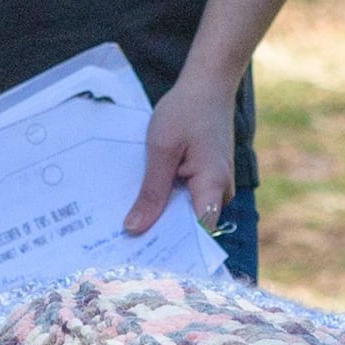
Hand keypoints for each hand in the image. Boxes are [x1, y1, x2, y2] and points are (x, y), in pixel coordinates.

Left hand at [126, 68, 238, 237]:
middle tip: (123, 247)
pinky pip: (188, 200)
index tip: (143, 260)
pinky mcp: (209, 179)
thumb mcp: (160, 149)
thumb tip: (135, 229)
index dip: (173, 250)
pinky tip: (143, 204)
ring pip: (188, 214)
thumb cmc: (186, 111)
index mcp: (212, 185)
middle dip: (161, 236)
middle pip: (191, 228)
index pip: (198, 234)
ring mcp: (217, 186)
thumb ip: (150, 192)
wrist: (207, 85)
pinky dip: (169, 202)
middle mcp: (220, 192)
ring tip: (128, 228)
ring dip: (163, 218)